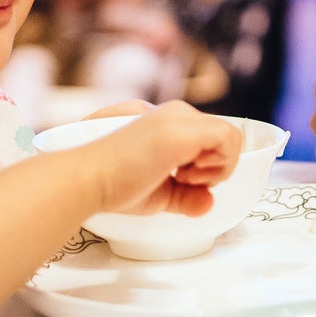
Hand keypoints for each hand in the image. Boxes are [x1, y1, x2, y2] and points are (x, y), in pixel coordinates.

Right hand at [90, 101, 241, 215]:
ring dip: (219, 165)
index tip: (181, 181)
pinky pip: (228, 139)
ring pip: (230, 135)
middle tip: (183, 181)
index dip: (205, 165)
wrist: (85, 180)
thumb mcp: (159, 193)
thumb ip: (186, 196)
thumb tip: (209, 203)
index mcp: (165, 122)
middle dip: (213, 166)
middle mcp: (174, 113)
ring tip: (184, 178)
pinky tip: (189, 176)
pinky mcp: (181, 131)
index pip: (207, 137)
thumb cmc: (111, 185)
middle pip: (220, 136)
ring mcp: (178, 118)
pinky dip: (220, 164)